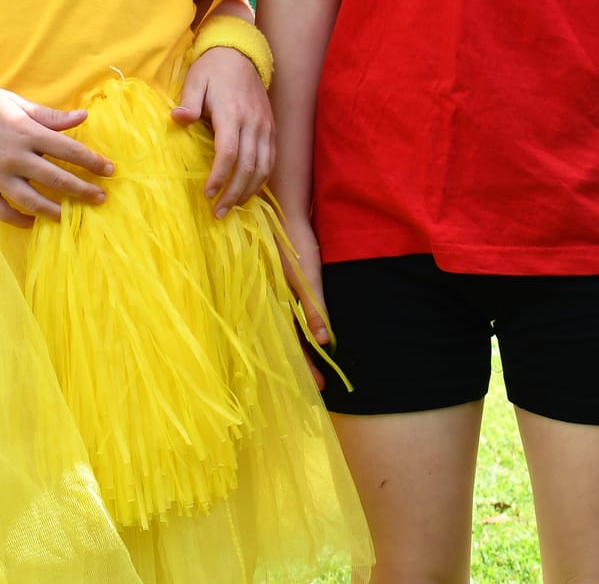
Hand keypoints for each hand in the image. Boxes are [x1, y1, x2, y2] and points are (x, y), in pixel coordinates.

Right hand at [0, 81, 111, 227]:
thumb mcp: (17, 103)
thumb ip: (50, 116)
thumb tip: (83, 118)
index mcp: (26, 132)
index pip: (69, 151)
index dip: (92, 162)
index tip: (110, 170)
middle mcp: (13, 157)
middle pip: (56, 180)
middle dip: (82, 191)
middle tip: (101, 198)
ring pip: (31, 201)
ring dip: (55, 211)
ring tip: (71, 216)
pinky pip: (2, 211)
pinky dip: (19, 220)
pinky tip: (34, 222)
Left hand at [173, 44, 274, 217]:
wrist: (241, 54)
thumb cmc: (212, 70)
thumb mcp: (194, 80)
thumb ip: (189, 102)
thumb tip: (177, 119)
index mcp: (232, 113)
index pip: (229, 153)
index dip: (220, 176)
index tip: (208, 194)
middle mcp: (253, 123)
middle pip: (248, 167)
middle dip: (234, 193)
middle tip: (218, 212)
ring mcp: (266, 127)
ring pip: (263, 167)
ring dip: (249, 191)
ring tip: (233, 207)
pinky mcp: (271, 129)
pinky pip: (271, 160)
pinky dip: (261, 180)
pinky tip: (249, 192)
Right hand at [277, 212, 330, 388]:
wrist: (280, 213)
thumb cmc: (293, 244)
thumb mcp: (307, 276)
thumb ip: (315, 307)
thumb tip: (325, 341)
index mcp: (276, 306)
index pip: (292, 346)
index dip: (305, 367)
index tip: (319, 387)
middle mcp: (273, 306)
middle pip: (288, 344)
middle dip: (304, 365)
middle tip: (320, 386)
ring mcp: (276, 296)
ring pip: (287, 332)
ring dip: (300, 351)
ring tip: (314, 368)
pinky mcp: (280, 286)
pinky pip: (289, 316)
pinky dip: (298, 330)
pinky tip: (308, 335)